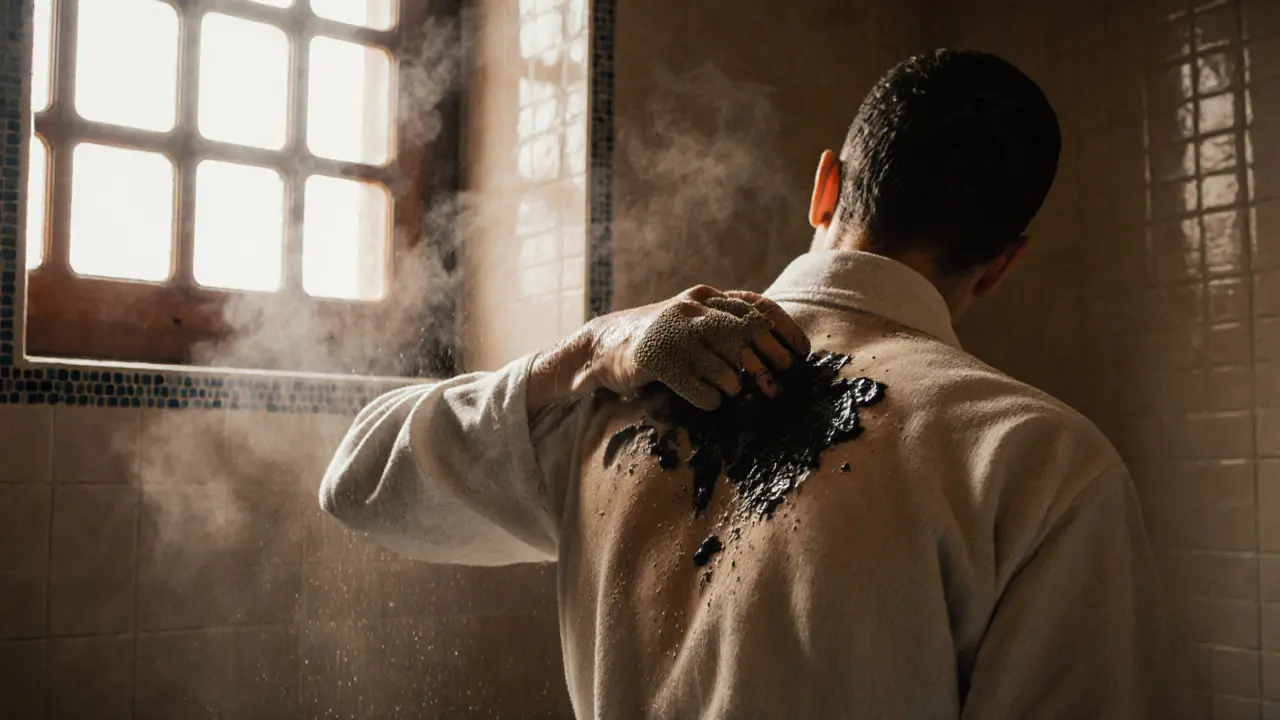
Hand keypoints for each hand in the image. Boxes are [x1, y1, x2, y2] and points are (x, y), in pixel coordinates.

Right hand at [583, 285, 810, 410]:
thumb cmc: (660, 339)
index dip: (784, 330)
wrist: (603, 346)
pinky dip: (709, 397)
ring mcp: (672, 332)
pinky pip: (694, 385)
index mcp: (705, 297)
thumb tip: (777, 351)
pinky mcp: (654, 359)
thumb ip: (726, 325)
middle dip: (767, 361)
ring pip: (722, 361)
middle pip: (744, 333)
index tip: (802, 352)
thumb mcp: (693, 321)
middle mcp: (691, 308)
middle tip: (777, 384)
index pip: (756, 306)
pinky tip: (711, 400)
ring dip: (737, 383)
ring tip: (738, 392)